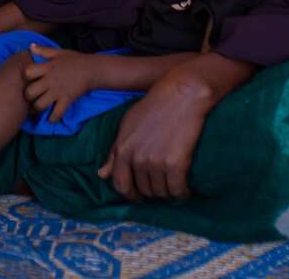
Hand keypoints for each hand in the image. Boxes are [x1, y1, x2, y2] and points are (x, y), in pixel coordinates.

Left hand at [23, 44, 97, 123]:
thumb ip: (43, 50)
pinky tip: (51, 117)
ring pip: (40, 105)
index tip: (28, 79)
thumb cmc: (75, 60)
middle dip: (28, 97)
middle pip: (30, 92)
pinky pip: (56, 114)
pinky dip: (52, 118)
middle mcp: (50, 80)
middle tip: (31, 98)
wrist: (92, 69)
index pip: (28, 72)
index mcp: (47, 67)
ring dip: (37, 109)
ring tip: (38, 108)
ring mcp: (58, 91)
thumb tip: (30, 47)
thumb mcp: (59, 52)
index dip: (25, 77)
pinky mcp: (67, 100)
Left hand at [97, 72, 208, 200]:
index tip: (139, 195)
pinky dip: (183, 193)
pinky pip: (178, 190)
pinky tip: (186, 189)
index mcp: (122, 149)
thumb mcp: (128, 124)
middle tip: (162, 183)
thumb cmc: (155, 105)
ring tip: (175, 183)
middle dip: (153, 191)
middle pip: (144, 190)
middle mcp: (136, 158)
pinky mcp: (175, 164)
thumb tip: (101, 175)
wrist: (182, 94)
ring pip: (161, 192)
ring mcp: (155, 162)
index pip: (120, 184)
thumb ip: (114, 151)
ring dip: (168, 192)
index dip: (130, 194)